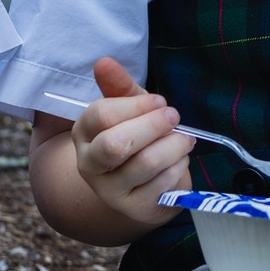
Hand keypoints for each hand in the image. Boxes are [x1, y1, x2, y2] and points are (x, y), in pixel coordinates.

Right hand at [72, 56, 191, 226]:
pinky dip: (178, 167)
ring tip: (185, 138)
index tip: (159, 101)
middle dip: (152, 126)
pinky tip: (180, 160)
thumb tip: (104, 61)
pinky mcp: (135, 209)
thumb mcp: (130, 108)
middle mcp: (89, 165)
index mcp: (84, 134)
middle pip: (116, 145)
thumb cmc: (137, 136)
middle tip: (174, 116)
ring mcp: (110, 191)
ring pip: (145, 164)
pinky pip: (162, 185)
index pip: (101, 115)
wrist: (142, 183)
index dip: (136, 105)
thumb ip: (119, 86)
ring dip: (173, 146)